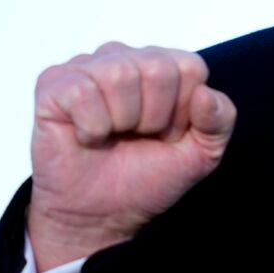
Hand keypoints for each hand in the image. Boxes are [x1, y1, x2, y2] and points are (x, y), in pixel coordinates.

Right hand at [26, 41, 236, 272]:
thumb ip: (220, 120)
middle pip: (157, 68)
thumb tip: (204, 94)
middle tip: (138, 136)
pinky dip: (91, 126)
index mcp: (165, 65)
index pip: (191, 67)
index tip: (168, 134)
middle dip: (154, 117)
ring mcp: (88, 67)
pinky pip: (81, 91)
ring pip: (119, 74)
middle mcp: (127, 57)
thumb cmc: (148, 176)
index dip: (183, 112)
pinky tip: (87, 136)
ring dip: (122, 121)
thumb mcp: (202, 153)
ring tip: (113, 135)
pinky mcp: (53, 85)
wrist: (101, 215)